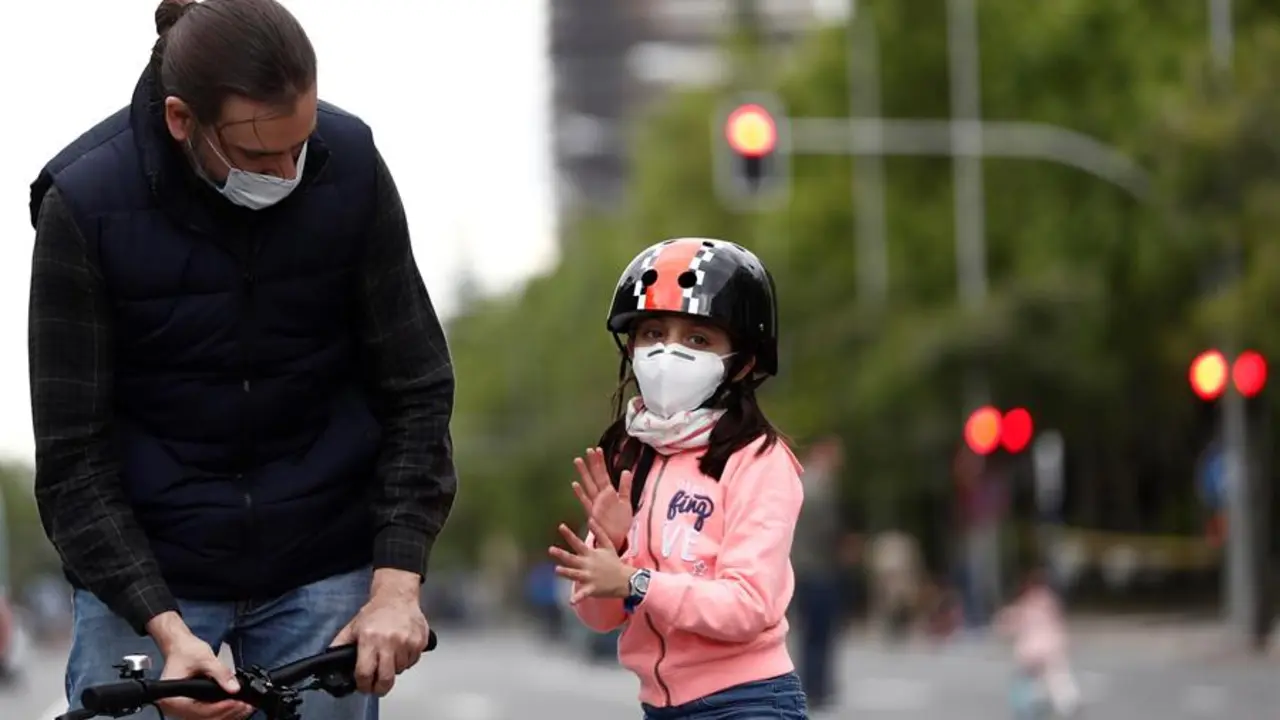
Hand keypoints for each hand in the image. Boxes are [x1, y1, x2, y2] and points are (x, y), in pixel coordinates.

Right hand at [150, 618, 251, 719]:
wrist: (180, 647)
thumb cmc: (186, 651)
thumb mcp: (205, 658)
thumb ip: (221, 673)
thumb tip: (234, 688)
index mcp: (172, 699)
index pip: (198, 711)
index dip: (219, 709)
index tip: (236, 703)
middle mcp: (174, 708)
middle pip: (204, 718)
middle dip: (227, 712)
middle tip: (245, 705)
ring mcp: (182, 710)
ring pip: (207, 719)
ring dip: (227, 714)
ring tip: (244, 707)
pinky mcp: (191, 707)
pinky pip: (207, 715)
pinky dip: (222, 712)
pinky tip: (236, 707)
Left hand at [330, 569, 428, 695]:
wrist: (397, 596)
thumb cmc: (376, 612)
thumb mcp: (353, 627)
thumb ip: (340, 644)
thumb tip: (328, 661)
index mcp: (369, 639)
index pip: (365, 673)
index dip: (363, 685)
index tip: (363, 686)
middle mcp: (389, 641)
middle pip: (385, 679)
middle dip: (380, 688)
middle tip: (377, 687)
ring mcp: (407, 642)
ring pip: (400, 670)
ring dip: (394, 669)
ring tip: (389, 657)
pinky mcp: (420, 641)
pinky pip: (413, 662)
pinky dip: (406, 660)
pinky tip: (401, 650)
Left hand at [548, 520, 634, 603]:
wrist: (625, 579)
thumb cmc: (614, 562)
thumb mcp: (608, 545)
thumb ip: (599, 532)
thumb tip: (591, 519)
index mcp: (590, 555)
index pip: (578, 543)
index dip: (569, 535)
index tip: (560, 526)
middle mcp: (588, 565)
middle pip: (573, 559)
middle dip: (562, 554)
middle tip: (551, 549)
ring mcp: (590, 577)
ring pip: (575, 574)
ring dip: (566, 572)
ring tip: (557, 570)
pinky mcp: (592, 589)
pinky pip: (583, 594)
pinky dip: (577, 598)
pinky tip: (571, 601)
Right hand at [571, 448, 633, 549]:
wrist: (617, 538)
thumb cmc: (620, 522)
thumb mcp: (626, 502)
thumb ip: (625, 487)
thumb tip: (626, 471)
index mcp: (609, 493)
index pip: (604, 474)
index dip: (601, 462)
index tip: (598, 449)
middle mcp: (601, 496)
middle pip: (595, 476)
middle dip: (592, 463)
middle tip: (587, 450)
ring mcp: (596, 504)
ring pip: (589, 485)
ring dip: (584, 473)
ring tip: (578, 461)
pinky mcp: (593, 513)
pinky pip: (586, 502)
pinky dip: (581, 493)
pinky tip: (575, 484)